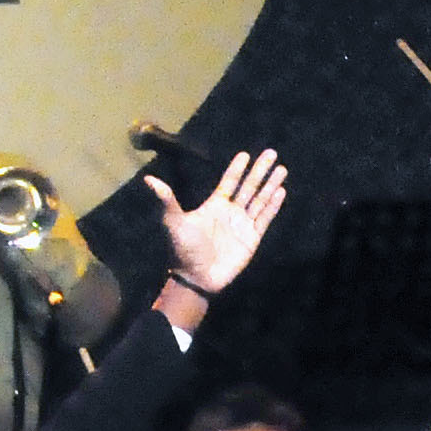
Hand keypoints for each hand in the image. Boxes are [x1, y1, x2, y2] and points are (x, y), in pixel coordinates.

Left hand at [152, 150, 287, 300]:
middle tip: (271, 153)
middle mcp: (230, 212)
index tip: (246, 154)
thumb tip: (149, 179)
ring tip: (282, 169)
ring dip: (270, 184)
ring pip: (260, 200)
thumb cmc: (183, 249)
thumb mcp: (173, 222)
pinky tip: (281, 191)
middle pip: (249, 186)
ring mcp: (243, 225)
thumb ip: (167, 200)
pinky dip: (273, 205)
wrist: (196, 277)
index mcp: (214, 206)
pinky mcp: (252, 239)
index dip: (237, 169)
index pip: (229, 182)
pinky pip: (265, 218)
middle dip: (260, 170)